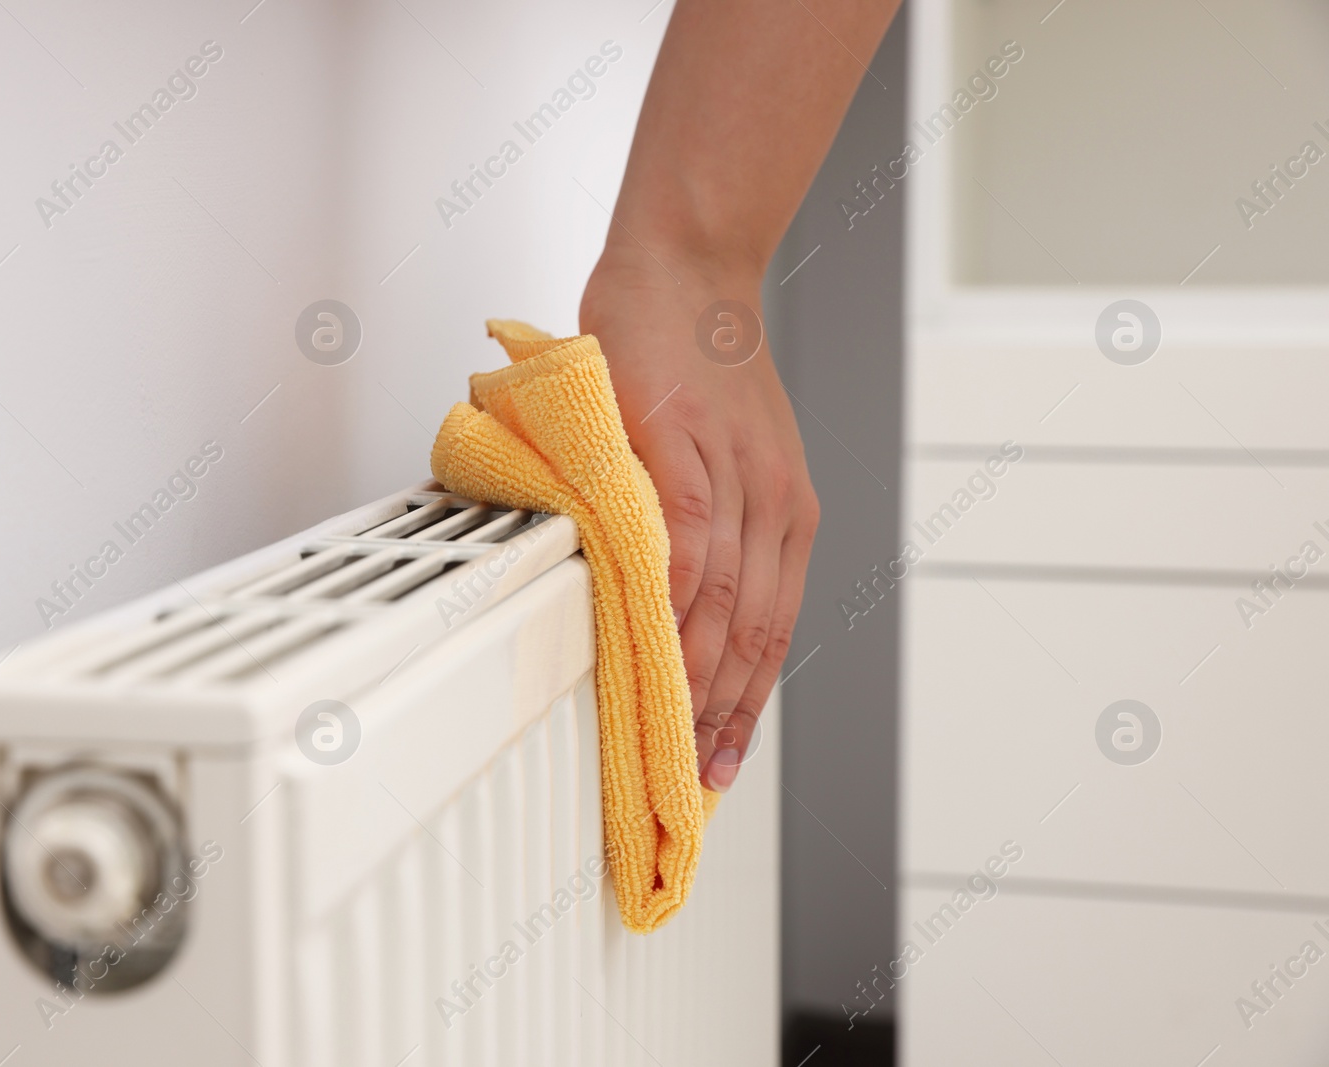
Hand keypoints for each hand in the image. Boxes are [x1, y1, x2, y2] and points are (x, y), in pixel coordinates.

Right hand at [580, 246, 818, 792]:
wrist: (686, 268)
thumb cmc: (691, 363)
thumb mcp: (724, 456)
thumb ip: (706, 528)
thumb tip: (666, 608)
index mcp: (788, 514)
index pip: (773, 635)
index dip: (747, 709)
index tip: (719, 765)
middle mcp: (777, 504)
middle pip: (757, 635)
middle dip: (722, 715)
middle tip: (689, 775)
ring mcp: (736, 475)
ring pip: (724, 600)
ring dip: (694, 675)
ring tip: (664, 733)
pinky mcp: (687, 445)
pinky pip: (686, 541)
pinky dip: (671, 601)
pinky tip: (653, 647)